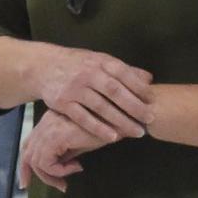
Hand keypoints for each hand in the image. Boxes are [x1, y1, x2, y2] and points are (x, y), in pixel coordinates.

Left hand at [19, 111, 108, 191]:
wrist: (119, 118)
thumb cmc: (105, 128)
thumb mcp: (80, 143)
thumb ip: (64, 153)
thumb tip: (57, 168)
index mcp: (49, 122)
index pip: (28, 144)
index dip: (26, 164)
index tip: (28, 181)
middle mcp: (45, 123)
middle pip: (27, 152)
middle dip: (32, 174)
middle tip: (55, 186)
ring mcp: (49, 128)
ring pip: (35, 161)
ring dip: (52, 176)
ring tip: (69, 180)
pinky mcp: (56, 136)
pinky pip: (46, 162)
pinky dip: (59, 171)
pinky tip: (77, 167)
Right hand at [28, 44, 154, 144]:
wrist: (44, 66)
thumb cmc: (78, 65)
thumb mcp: (99, 60)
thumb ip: (122, 70)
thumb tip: (148, 79)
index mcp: (99, 61)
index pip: (124, 74)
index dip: (139, 88)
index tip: (152, 101)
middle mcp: (87, 73)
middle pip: (115, 92)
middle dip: (134, 106)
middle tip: (150, 118)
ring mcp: (74, 88)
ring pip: (101, 107)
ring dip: (120, 121)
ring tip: (136, 131)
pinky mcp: (63, 103)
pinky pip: (83, 118)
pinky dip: (98, 128)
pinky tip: (113, 137)